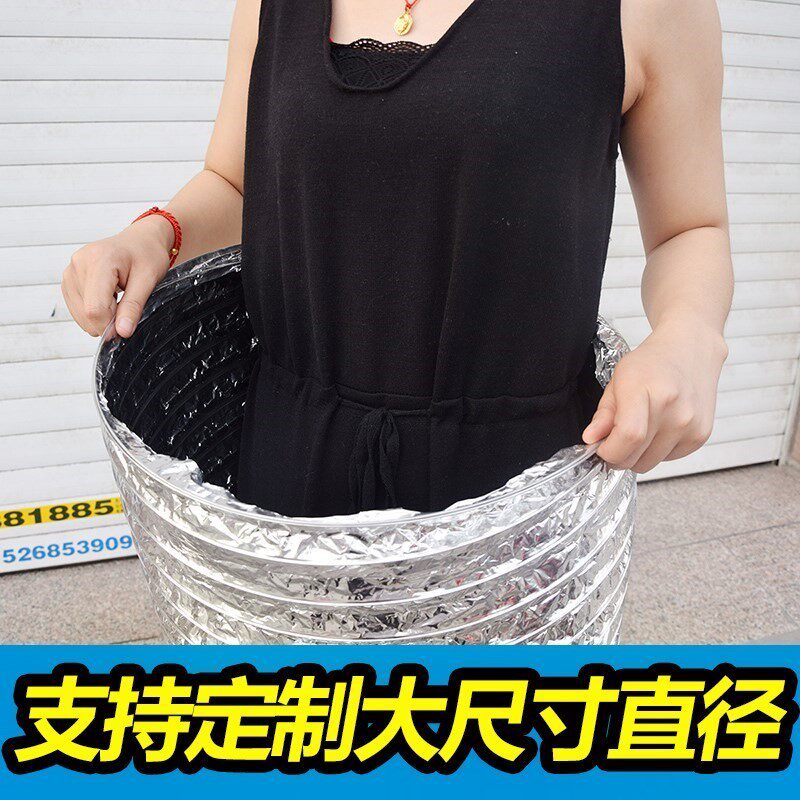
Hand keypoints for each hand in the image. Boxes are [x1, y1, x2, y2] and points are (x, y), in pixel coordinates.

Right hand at [61, 215, 173, 337]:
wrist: (139, 240)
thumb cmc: (146, 255)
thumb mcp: (148, 280)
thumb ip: (133, 307)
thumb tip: (122, 332)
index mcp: (99, 260)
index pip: (94, 308)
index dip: (109, 326)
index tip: (124, 329)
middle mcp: (79, 263)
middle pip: (85, 313)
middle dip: (107, 321)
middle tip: (126, 309)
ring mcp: (70, 271)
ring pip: (79, 314)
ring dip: (101, 316)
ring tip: (117, 298)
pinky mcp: (68, 279)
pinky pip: (76, 308)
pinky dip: (94, 311)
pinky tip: (107, 298)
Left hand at [582, 320, 727, 472]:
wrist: (690, 351)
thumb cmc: (652, 363)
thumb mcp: (618, 380)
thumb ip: (603, 414)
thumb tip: (591, 439)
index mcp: (646, 390)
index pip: (628, 436)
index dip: (609, 451)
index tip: (601, 448)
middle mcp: (673, 409)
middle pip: (636, 457)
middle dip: (617, 456)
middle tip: (614, 440)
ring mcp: (690, 424)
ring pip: (650, 464)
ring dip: (636, 456)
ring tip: (638, 431)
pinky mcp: (701, 435)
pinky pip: (667, 459)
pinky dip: (656, 452)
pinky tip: (658, 429)